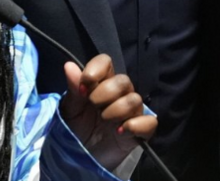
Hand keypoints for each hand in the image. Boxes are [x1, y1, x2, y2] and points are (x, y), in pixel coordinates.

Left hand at [60, 55, 155, 169]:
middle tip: (93, 107)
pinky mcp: (140, 131)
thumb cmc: (76, 128)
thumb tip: (69, 66)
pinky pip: (149, 122)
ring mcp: (131, 112)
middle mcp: (119, 94)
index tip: (84, 86)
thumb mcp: (70, 109)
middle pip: (123, 81)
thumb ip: (73, 88)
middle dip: (105, 94)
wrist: (81, 157)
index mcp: (101, 83)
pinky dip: (135, 126)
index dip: (96, 70)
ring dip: (116, 111)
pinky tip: (119, 132)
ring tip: (104, 122)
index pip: (106, 62)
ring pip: (134, 100)